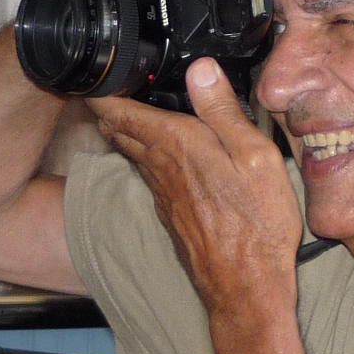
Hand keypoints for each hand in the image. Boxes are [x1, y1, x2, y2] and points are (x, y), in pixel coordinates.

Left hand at [87, 58, 303, 315]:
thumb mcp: (254, 156)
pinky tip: (164, 152)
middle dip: (109, 104)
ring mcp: (162, 192)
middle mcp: (160, 166)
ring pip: (131, 151)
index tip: (97, 67)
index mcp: (176, 144)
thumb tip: (200, 67)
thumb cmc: (257, 223)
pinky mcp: (171, 212)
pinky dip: (146, 153)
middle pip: (119, 128)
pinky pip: (149, 172)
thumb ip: (223, 111)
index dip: (101, 87)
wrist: (245, 286)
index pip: (119, 108)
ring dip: (125, 128)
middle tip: (109, 82)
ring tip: (129, 107)